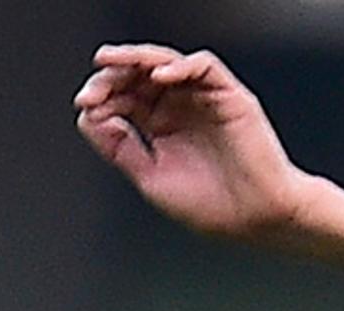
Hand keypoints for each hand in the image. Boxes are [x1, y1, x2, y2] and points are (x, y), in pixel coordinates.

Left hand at [73, 45, 315, 242]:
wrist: (258, 220)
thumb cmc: (212, 208)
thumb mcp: (151, 178)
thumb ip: (119, 148)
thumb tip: (87, 116)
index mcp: (160, 127)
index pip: (123, 97)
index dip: (101, 95)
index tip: (85, 103)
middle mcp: (180, 108)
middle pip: (138, 75)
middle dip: (112, 76)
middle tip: (96, 87)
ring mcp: (204, 100)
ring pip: (166, 63)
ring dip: (137, 58)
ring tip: (113, 61)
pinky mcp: (230, 96)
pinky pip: (204, 67)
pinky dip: (181, 65)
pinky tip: (159, 74)